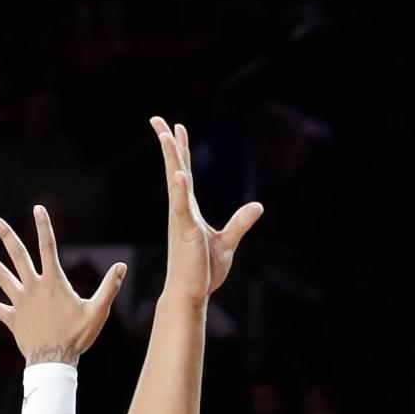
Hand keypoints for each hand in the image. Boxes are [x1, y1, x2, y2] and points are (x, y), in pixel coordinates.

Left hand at [0, 206, 125, 363]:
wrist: (54, 360)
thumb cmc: (78, 336)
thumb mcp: (98, 311)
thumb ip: (109, 287)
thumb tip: (122, 267)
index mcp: (54, 283)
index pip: (48, 248)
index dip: (43, 226)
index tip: (38, 209)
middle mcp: (33, 288)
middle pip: (18, 256)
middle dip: (6, 236)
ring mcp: (20, 302)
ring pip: (1, 277)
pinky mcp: (12, 318)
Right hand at [152, 116, 261, 308]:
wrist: (192, 294)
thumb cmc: (203, 271)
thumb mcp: (228, 242)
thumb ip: (240, 223)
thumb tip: (257, 206)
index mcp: (189, 211)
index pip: (185, 174)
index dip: (181, 151)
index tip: (177, 129)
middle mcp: (181, 210)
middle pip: (174, 169)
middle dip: (168, 144)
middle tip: (157, 119)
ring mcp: (181, 220)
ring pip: (175, 181)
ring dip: (170, 158)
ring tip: (165, 134)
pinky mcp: (185, 232)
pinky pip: (181, 207)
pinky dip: (180, 190)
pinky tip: (179, 174)